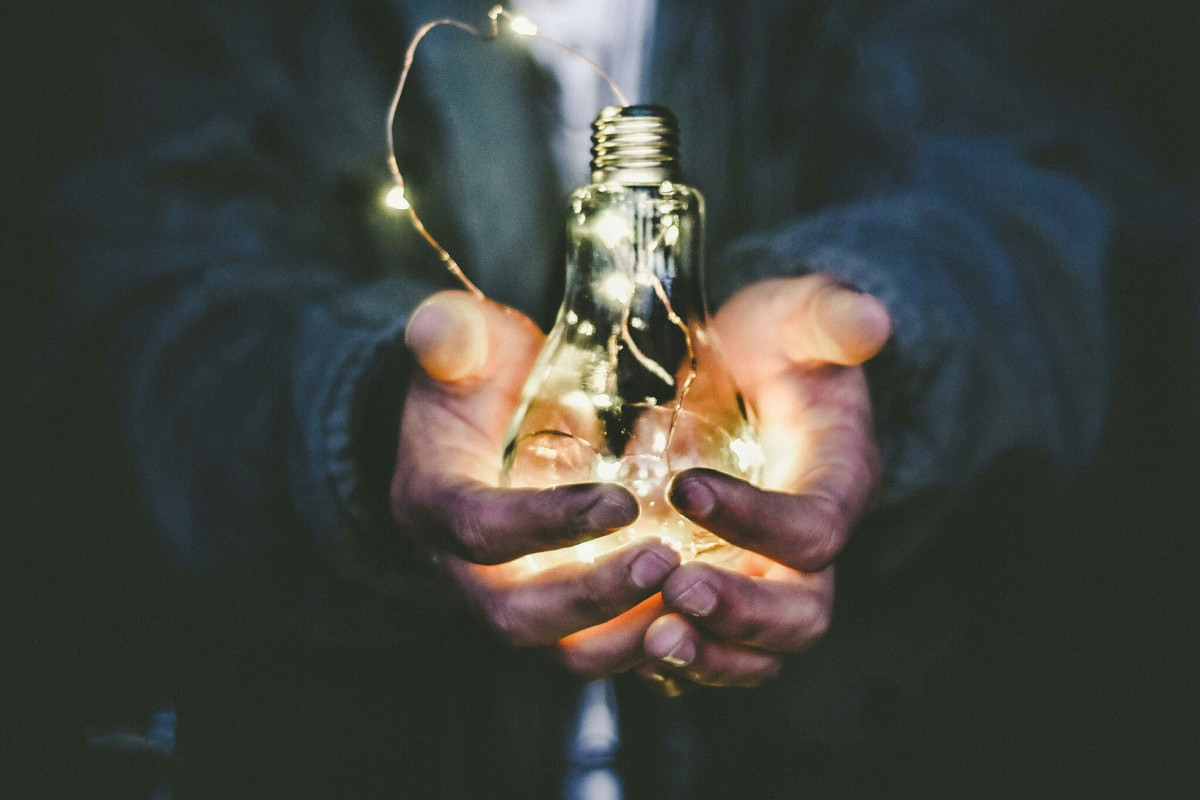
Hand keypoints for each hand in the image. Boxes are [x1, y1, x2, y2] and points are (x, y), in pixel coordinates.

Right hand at [390, 291, 679, 670]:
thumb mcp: (464, 345)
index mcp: (434, 504)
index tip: (621, 502)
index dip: (546, 523)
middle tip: (666, 561)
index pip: (480, 529)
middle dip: (592, 598)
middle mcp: (465, 570)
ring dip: (628, 636)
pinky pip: (600, 650)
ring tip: (695, 598)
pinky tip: (704, 615)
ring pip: (563, 650)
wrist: (481, 427)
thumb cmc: (479, 379)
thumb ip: (453, 336)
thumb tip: (437, 327)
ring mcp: (514, 599)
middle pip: (517, 616)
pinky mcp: (559, 615)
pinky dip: (649, 643)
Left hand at [639, 274, 890, 690]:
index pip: (814, 528)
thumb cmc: (774, 344)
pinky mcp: (724, 591)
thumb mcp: (798, 315)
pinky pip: (710, 650)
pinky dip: (674, 661)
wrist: (747, 375)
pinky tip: (624, 642)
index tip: (685, 487)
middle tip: (675, 590)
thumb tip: (871, 319)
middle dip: (741, 613)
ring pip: (758, 652)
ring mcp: (766, 578)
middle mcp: (809, 548)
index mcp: (837, 483)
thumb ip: (829, 317)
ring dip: (708, 656)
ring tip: (651, 639)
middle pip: (801, 613)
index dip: (757, 520)